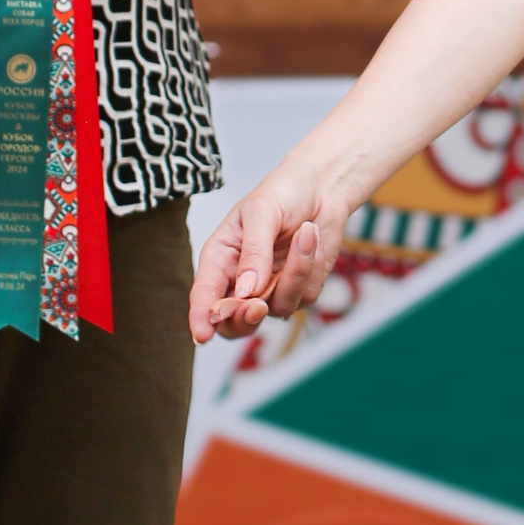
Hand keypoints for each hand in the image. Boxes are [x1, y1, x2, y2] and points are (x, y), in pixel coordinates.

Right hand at [189, 158, 357, 341]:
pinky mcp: (300, 290)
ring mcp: (271, 289)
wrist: (322, 188)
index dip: (201, 318)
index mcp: (220, 258)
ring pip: (278, 307)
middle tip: (257, 306)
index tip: (203, 335)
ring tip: (305, 231)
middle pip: (234, 322)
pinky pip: (306, 295)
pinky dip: (312, 265)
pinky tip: (311, 237)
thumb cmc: (283, 193)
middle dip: (245, 318)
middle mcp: (241, 280)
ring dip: (295, 271)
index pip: (205, 295)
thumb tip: (246, 291)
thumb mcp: (262, 212)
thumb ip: (254, 252)